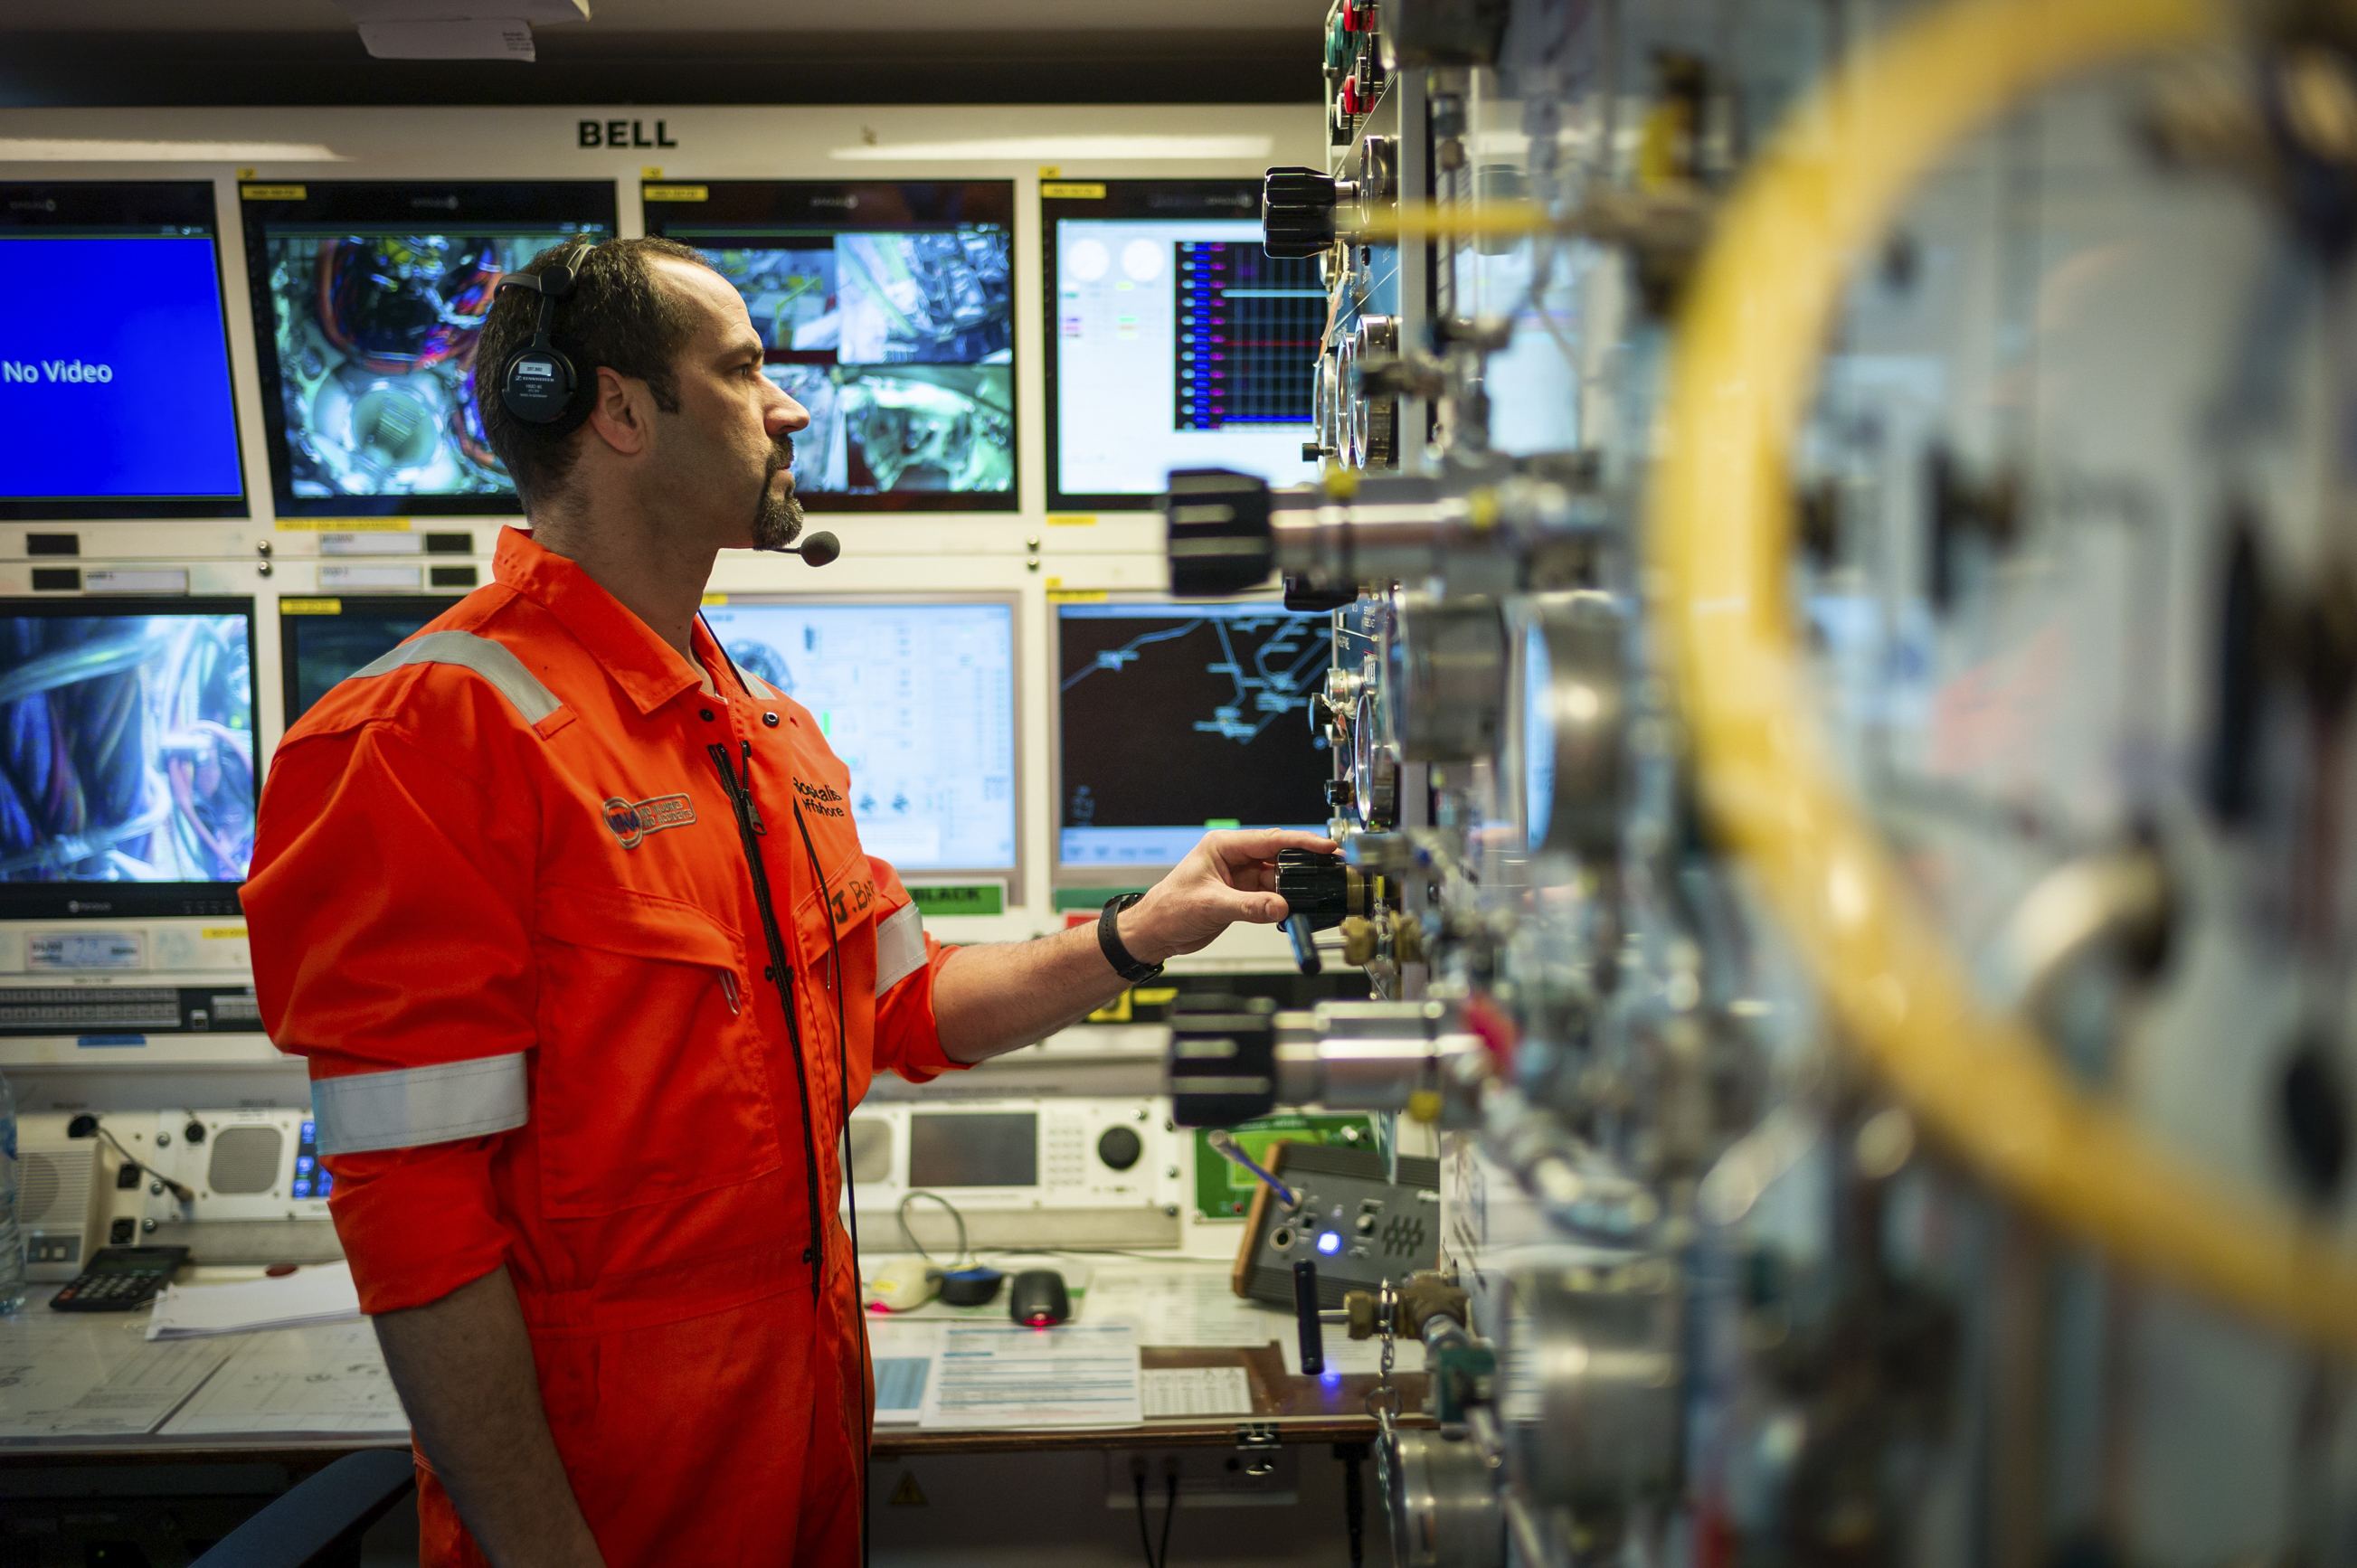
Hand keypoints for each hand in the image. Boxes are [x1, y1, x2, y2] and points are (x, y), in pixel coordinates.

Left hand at [1120, 828, 1338, 964]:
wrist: (1156, 932)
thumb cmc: (1169, 909)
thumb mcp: (1211, 905)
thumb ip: (1249, 907)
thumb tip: (1280, 906)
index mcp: (1223, 846)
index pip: (1269, 839)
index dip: (1300, 842)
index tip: (1325, 846)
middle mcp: (1234, 858)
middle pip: (1278, 856)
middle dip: (1304, 864)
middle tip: (1329, 869)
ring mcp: (1239, 877)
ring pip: (1277, 878)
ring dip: (1293, 888)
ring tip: (1314, 895)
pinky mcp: (1242, 896)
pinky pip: (1270, 896)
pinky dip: (1283, 903)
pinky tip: (1295, 909)